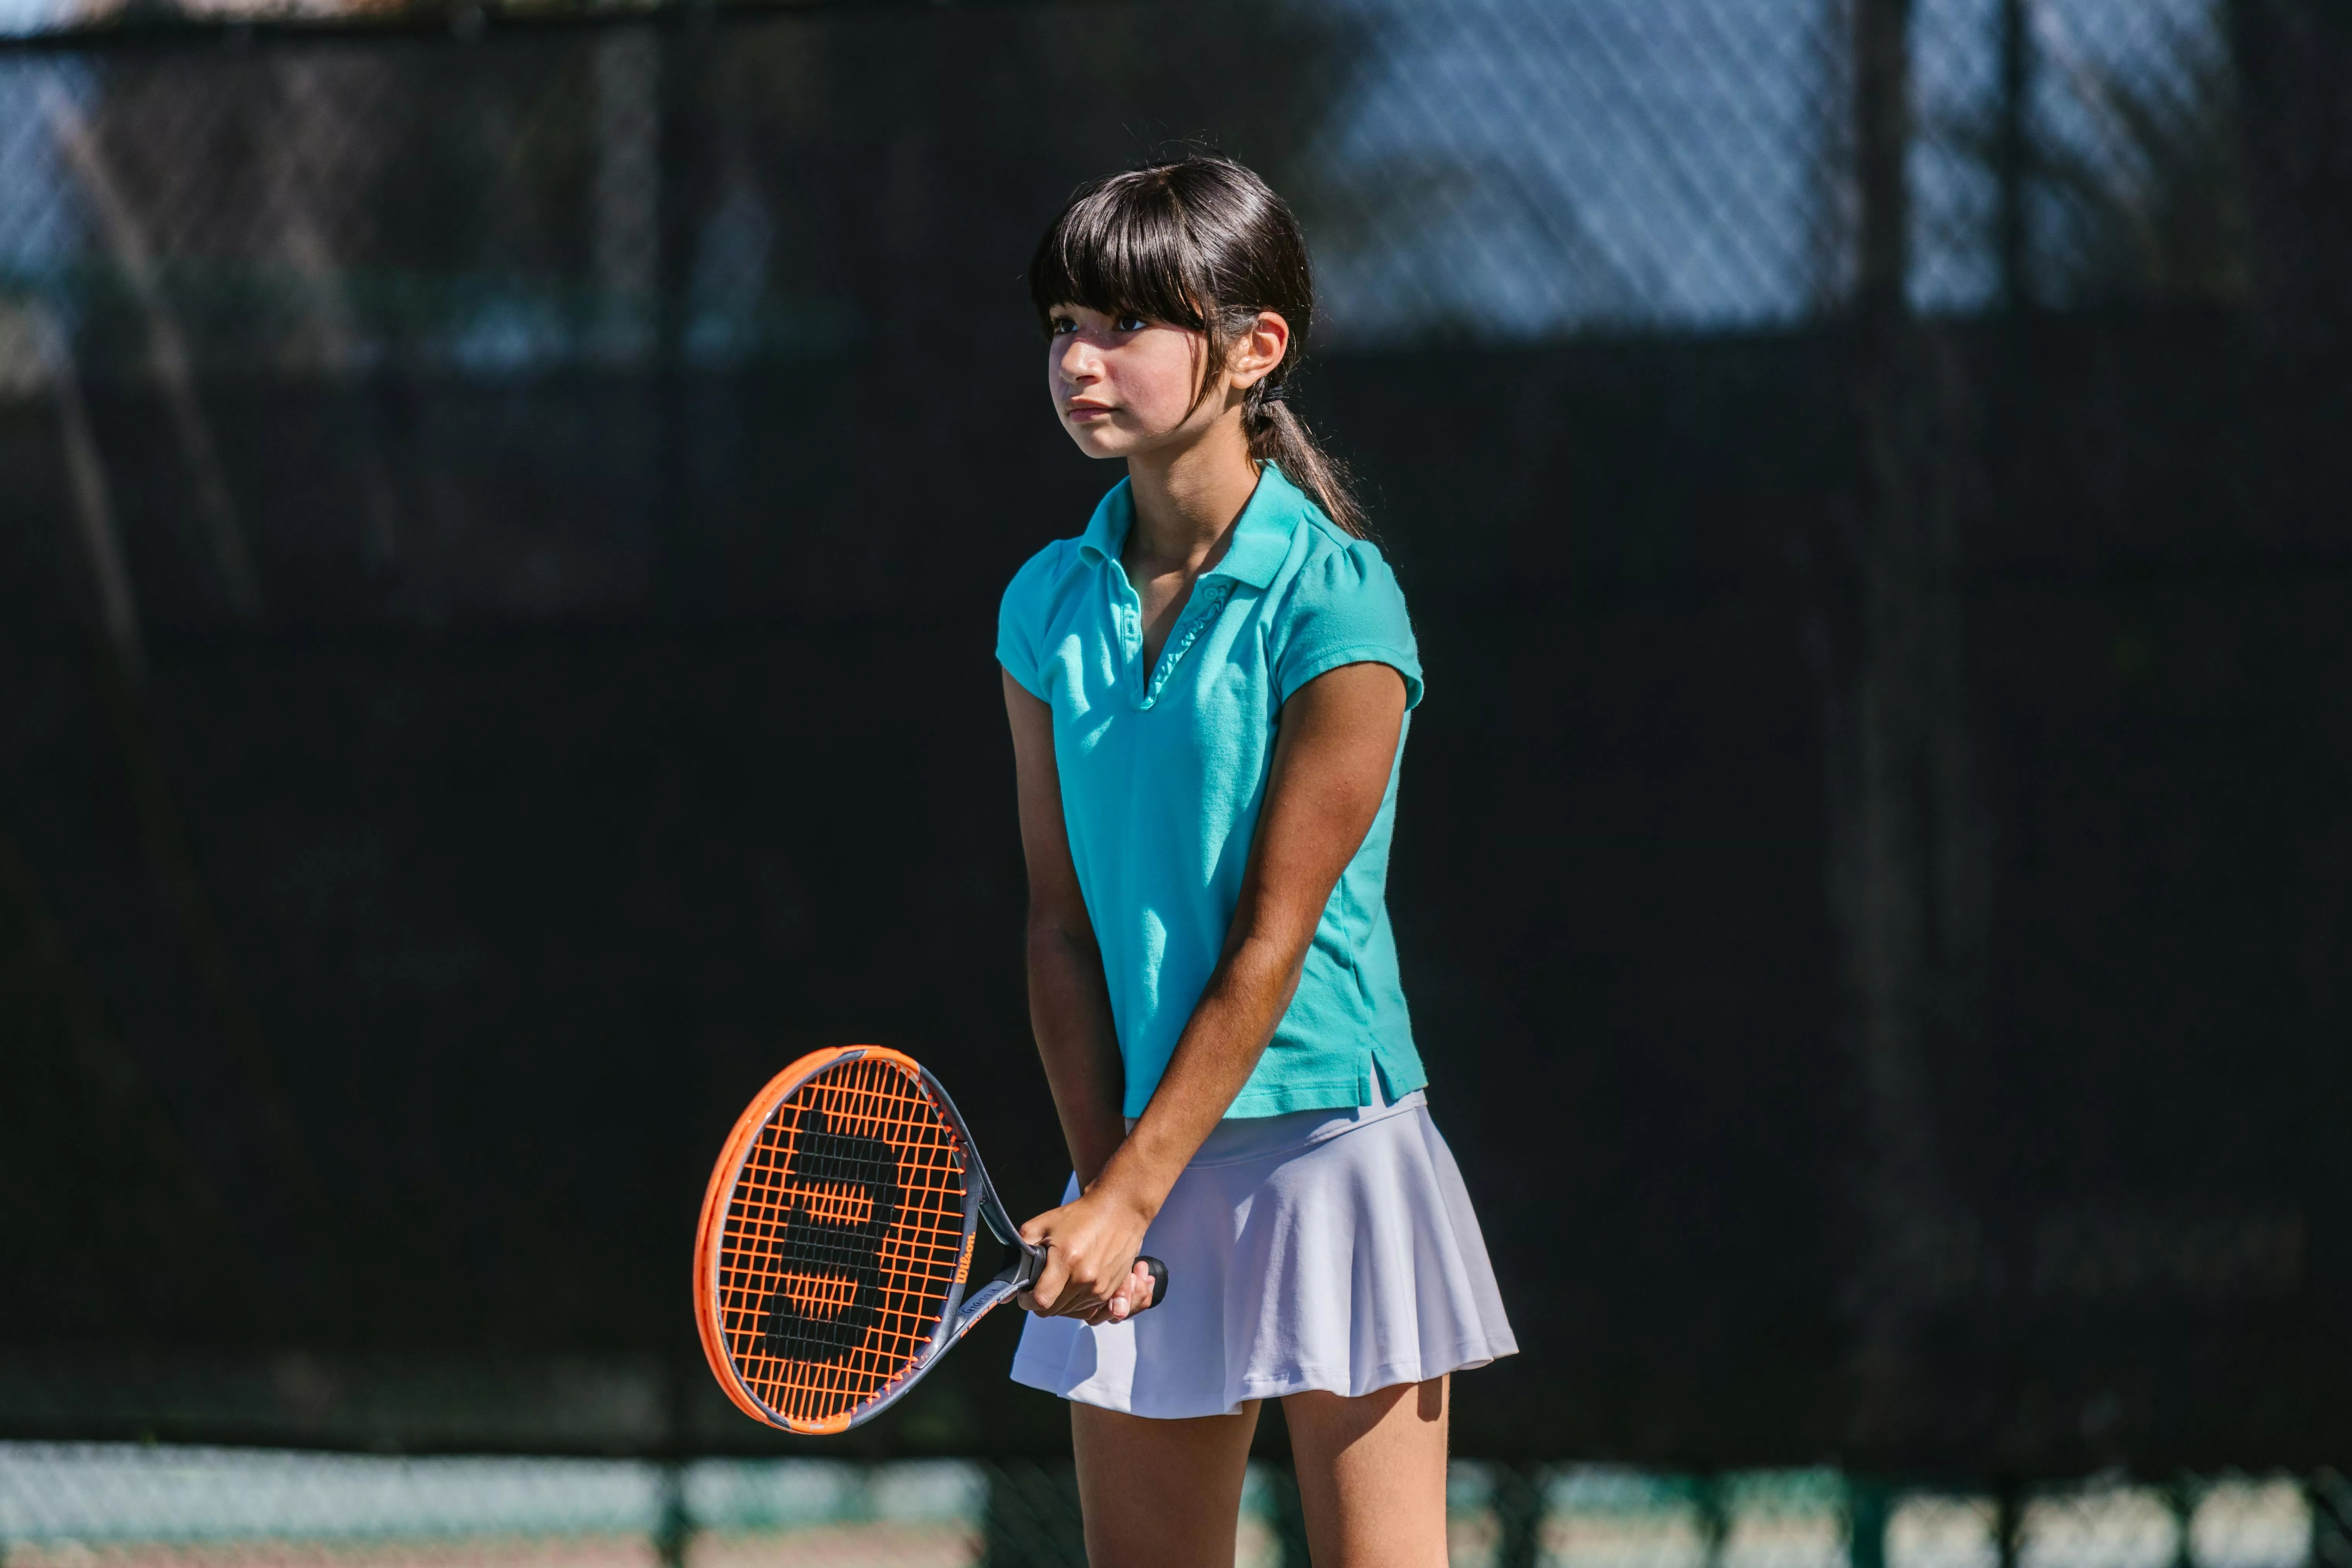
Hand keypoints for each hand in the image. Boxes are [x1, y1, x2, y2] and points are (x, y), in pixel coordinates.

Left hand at [1016, 1187, 1159, 1324]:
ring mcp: (1100, 1287)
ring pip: (1069, 1312)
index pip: (1041, 1301)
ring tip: (1061, 1279)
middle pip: (1054, 1311)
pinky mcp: (1111, 1290)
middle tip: (1041, 1283)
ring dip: (1060, 1302)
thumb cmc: (1081, 1216)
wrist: (1119, 1210)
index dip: (1027, 1300)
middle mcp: (1086, 1278)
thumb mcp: (1043, 1224)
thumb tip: (1006, 1288)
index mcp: (1067, 1261)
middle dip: (1042, 1301)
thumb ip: (1021, 1251)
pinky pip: (1086, 1310)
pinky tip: (1075, 1282)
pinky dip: (1077, 1301)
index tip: (1025, 1293)